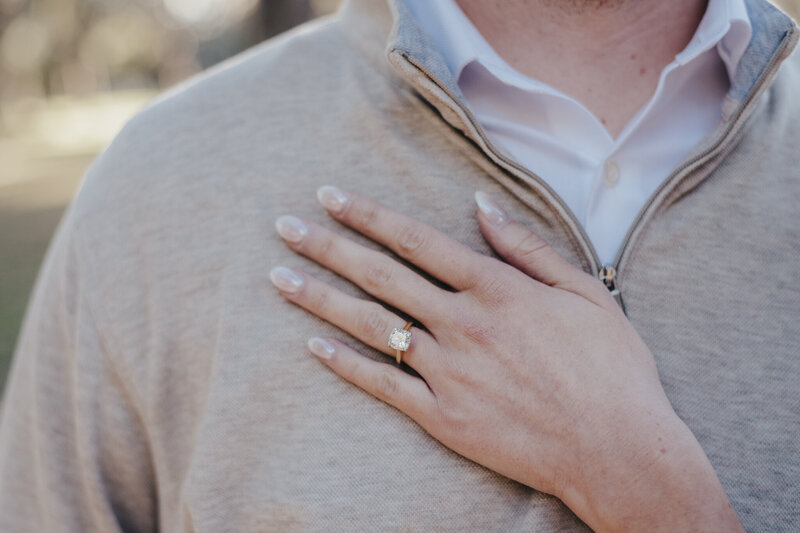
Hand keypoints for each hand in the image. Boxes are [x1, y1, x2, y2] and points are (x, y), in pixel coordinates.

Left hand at [269, 186, 742, 531]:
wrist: (618, 450)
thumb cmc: (611, 368)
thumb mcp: (584, 292)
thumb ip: (526, 247)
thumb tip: (481, 204)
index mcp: (497, 289)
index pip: (416, 240)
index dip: (368, 215)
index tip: (329, 195)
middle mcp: (464, 325)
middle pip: (381, 276)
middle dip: (327, 246)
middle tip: (283, 226)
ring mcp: (449, 372)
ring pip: (371, 326)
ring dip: (320, 298)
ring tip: (279, 276)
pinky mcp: (444, 416)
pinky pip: (383, 385)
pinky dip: (345, 363)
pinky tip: (312, 345)